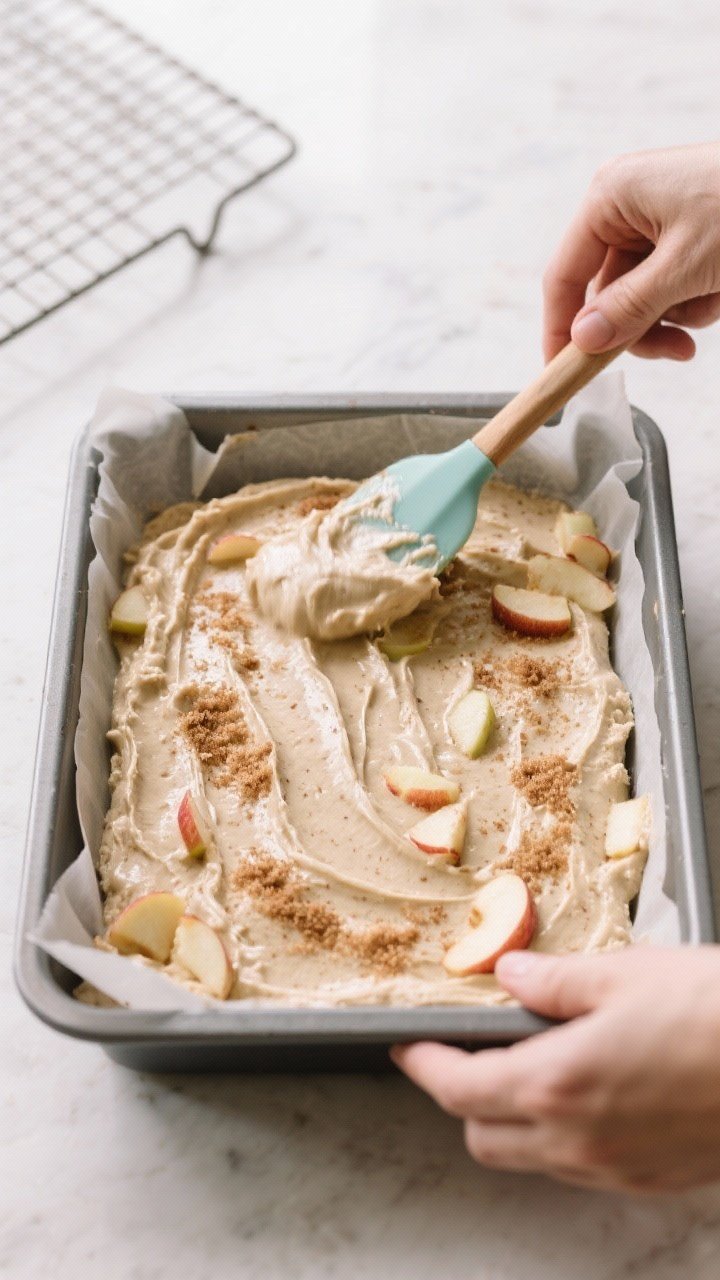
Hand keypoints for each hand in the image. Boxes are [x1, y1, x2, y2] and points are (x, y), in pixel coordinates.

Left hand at [391, 947, 719, 1192]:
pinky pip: (582, 1168)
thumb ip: (553, 980)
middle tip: (470, 1052)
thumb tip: (509, 976)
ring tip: (532, 1066)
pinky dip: (563, 1137)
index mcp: (557, 1082)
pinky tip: (590, 1093)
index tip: (409, 1047)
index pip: (459, 1089)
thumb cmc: (716, 1012)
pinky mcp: (654, 1178)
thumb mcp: (623, 974)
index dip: (423, 1066)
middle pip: (484, 1137)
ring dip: (512, 1120)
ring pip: (532, 1159)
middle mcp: (579, 1140)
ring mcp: (617, 1168)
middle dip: (462, 1097)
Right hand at [543, 142, 719, 361]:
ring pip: (640, 298)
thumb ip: (630, 308)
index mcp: (610, 198)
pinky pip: (669, 288)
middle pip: (605, 295)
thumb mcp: (686, 266)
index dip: (561, 330)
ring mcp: (655, 222)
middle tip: (675, 352)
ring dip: (675, 316)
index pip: (565, 277)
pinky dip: (695, 301)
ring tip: (712, 305)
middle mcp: (625, 208)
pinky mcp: (683, 236)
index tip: (563, 375)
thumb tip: (583, 341)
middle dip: (642, 327)